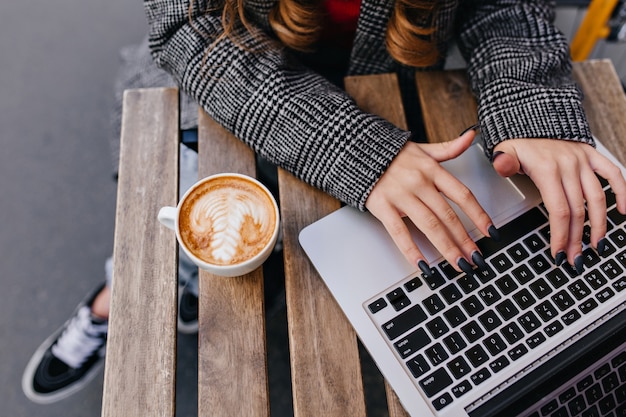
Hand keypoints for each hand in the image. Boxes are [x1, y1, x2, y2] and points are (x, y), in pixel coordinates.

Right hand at [365, 129, 494, 273]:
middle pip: (448, 216)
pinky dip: (412, 250)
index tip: (490, 232)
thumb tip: (471, 137)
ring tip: (458, 265)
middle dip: (465, 240)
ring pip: (429, 225)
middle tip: (477, 259)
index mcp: (431, 170)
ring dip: (446, 248)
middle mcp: (419, 183)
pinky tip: (423, 265)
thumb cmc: (390, 154)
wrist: (357, 150)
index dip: (479, 215)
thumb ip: (449, 148)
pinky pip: (400, 232)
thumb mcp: (422, 148)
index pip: (462, 195)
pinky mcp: (383, 207)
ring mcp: (401, 196)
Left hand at [491, 139, 625, 270]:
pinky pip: (613, 173)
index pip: (559, 210)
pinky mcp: (592, 155)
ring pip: (597, 197)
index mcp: (547, 168)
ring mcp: (582, 160)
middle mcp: (569, 165)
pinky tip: (624, 211)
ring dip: (598, 224)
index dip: (560, 235)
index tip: (558, 253)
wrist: (531, 117)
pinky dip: (623, 191)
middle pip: (577, 210)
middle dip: (576, 238)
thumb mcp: (503, 151)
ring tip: (596, 244)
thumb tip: (501, 165)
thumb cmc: (517, 140)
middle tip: (574, 258)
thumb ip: (503, 162)